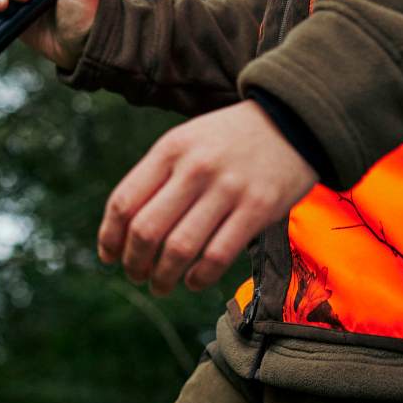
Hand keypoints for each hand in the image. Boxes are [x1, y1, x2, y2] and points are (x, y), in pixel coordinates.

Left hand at [97, 99, 317, 296]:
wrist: (292, 119)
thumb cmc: (231, 138)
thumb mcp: (189, 140)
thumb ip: (157, 176)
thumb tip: (121, 231)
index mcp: (172, 147)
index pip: (124, 202)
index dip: (110, 238)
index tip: (110, 256)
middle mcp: (196, 166)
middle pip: (146, 231)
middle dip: (134, 264)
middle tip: (137, 274)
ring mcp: (229, 188)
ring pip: (179, 250)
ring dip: (163, 278)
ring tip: (162, 284)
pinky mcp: (258, 208)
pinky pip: (217, 257)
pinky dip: (198, 278)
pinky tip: (194, 279)